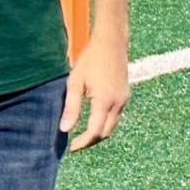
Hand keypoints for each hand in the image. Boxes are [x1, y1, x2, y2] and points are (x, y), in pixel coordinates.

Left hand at [60, 36, 128, 151]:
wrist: (111, 42)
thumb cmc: (90, 59)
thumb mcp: (75, 82)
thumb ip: (71, 107)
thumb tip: (64, 129)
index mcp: (104, 102)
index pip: (94, 132)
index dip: (82, 143)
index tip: (70, 147)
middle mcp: (118, 104)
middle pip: (105, 133)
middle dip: (90, 141)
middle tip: (75, 144)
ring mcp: (124, 99)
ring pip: (112, 126)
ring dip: (98, 133)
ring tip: (82, 134)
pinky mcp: (125, 95)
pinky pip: (116, 116)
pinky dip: (105, 123)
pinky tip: (93, 120)